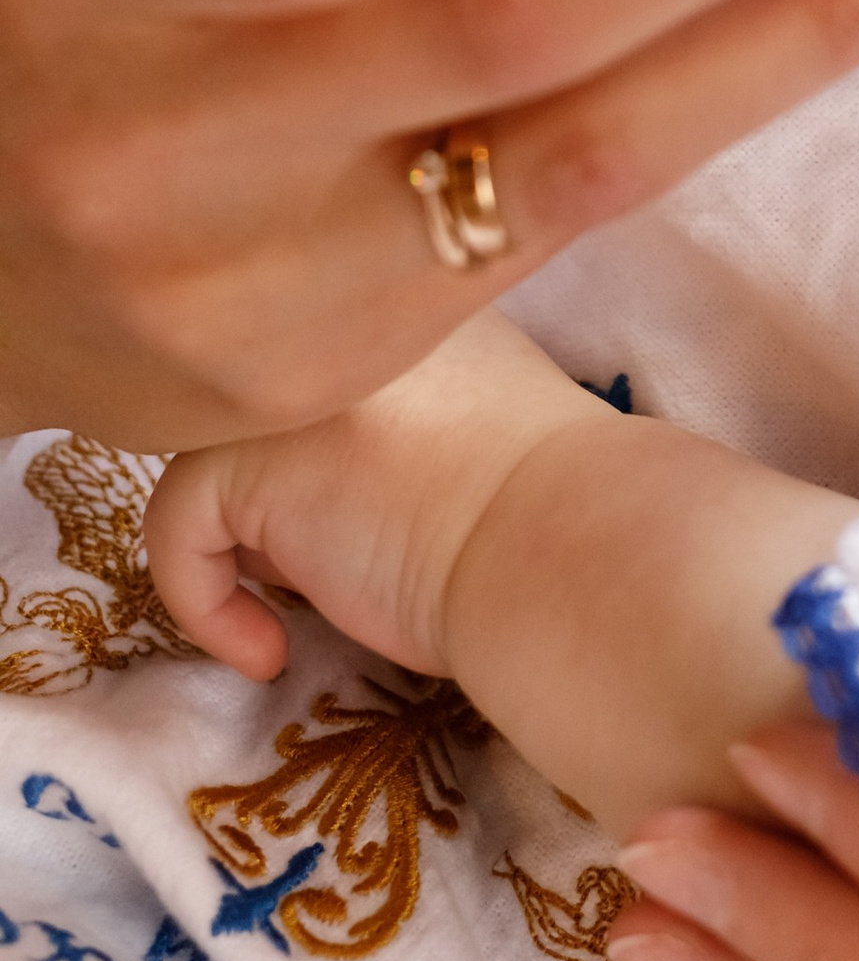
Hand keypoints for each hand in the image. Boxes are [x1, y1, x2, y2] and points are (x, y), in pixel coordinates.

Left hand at [152, 305, 847, 832]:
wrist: (579, 551)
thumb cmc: (574, 525)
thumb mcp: (497, 443)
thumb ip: (422, 433)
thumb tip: (338, 497)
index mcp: (427, 309)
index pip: (329, 367)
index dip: (328, 453)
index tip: (364, 530)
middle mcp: (351, 319)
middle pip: (263, 404)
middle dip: (279, 495)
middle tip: (329, 575)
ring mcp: (295, 379)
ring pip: (210, 456)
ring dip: (245, 548)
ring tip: (301, 614)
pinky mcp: (251, 452)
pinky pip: (177, 525)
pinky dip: (207, 603)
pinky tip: (270, 651)